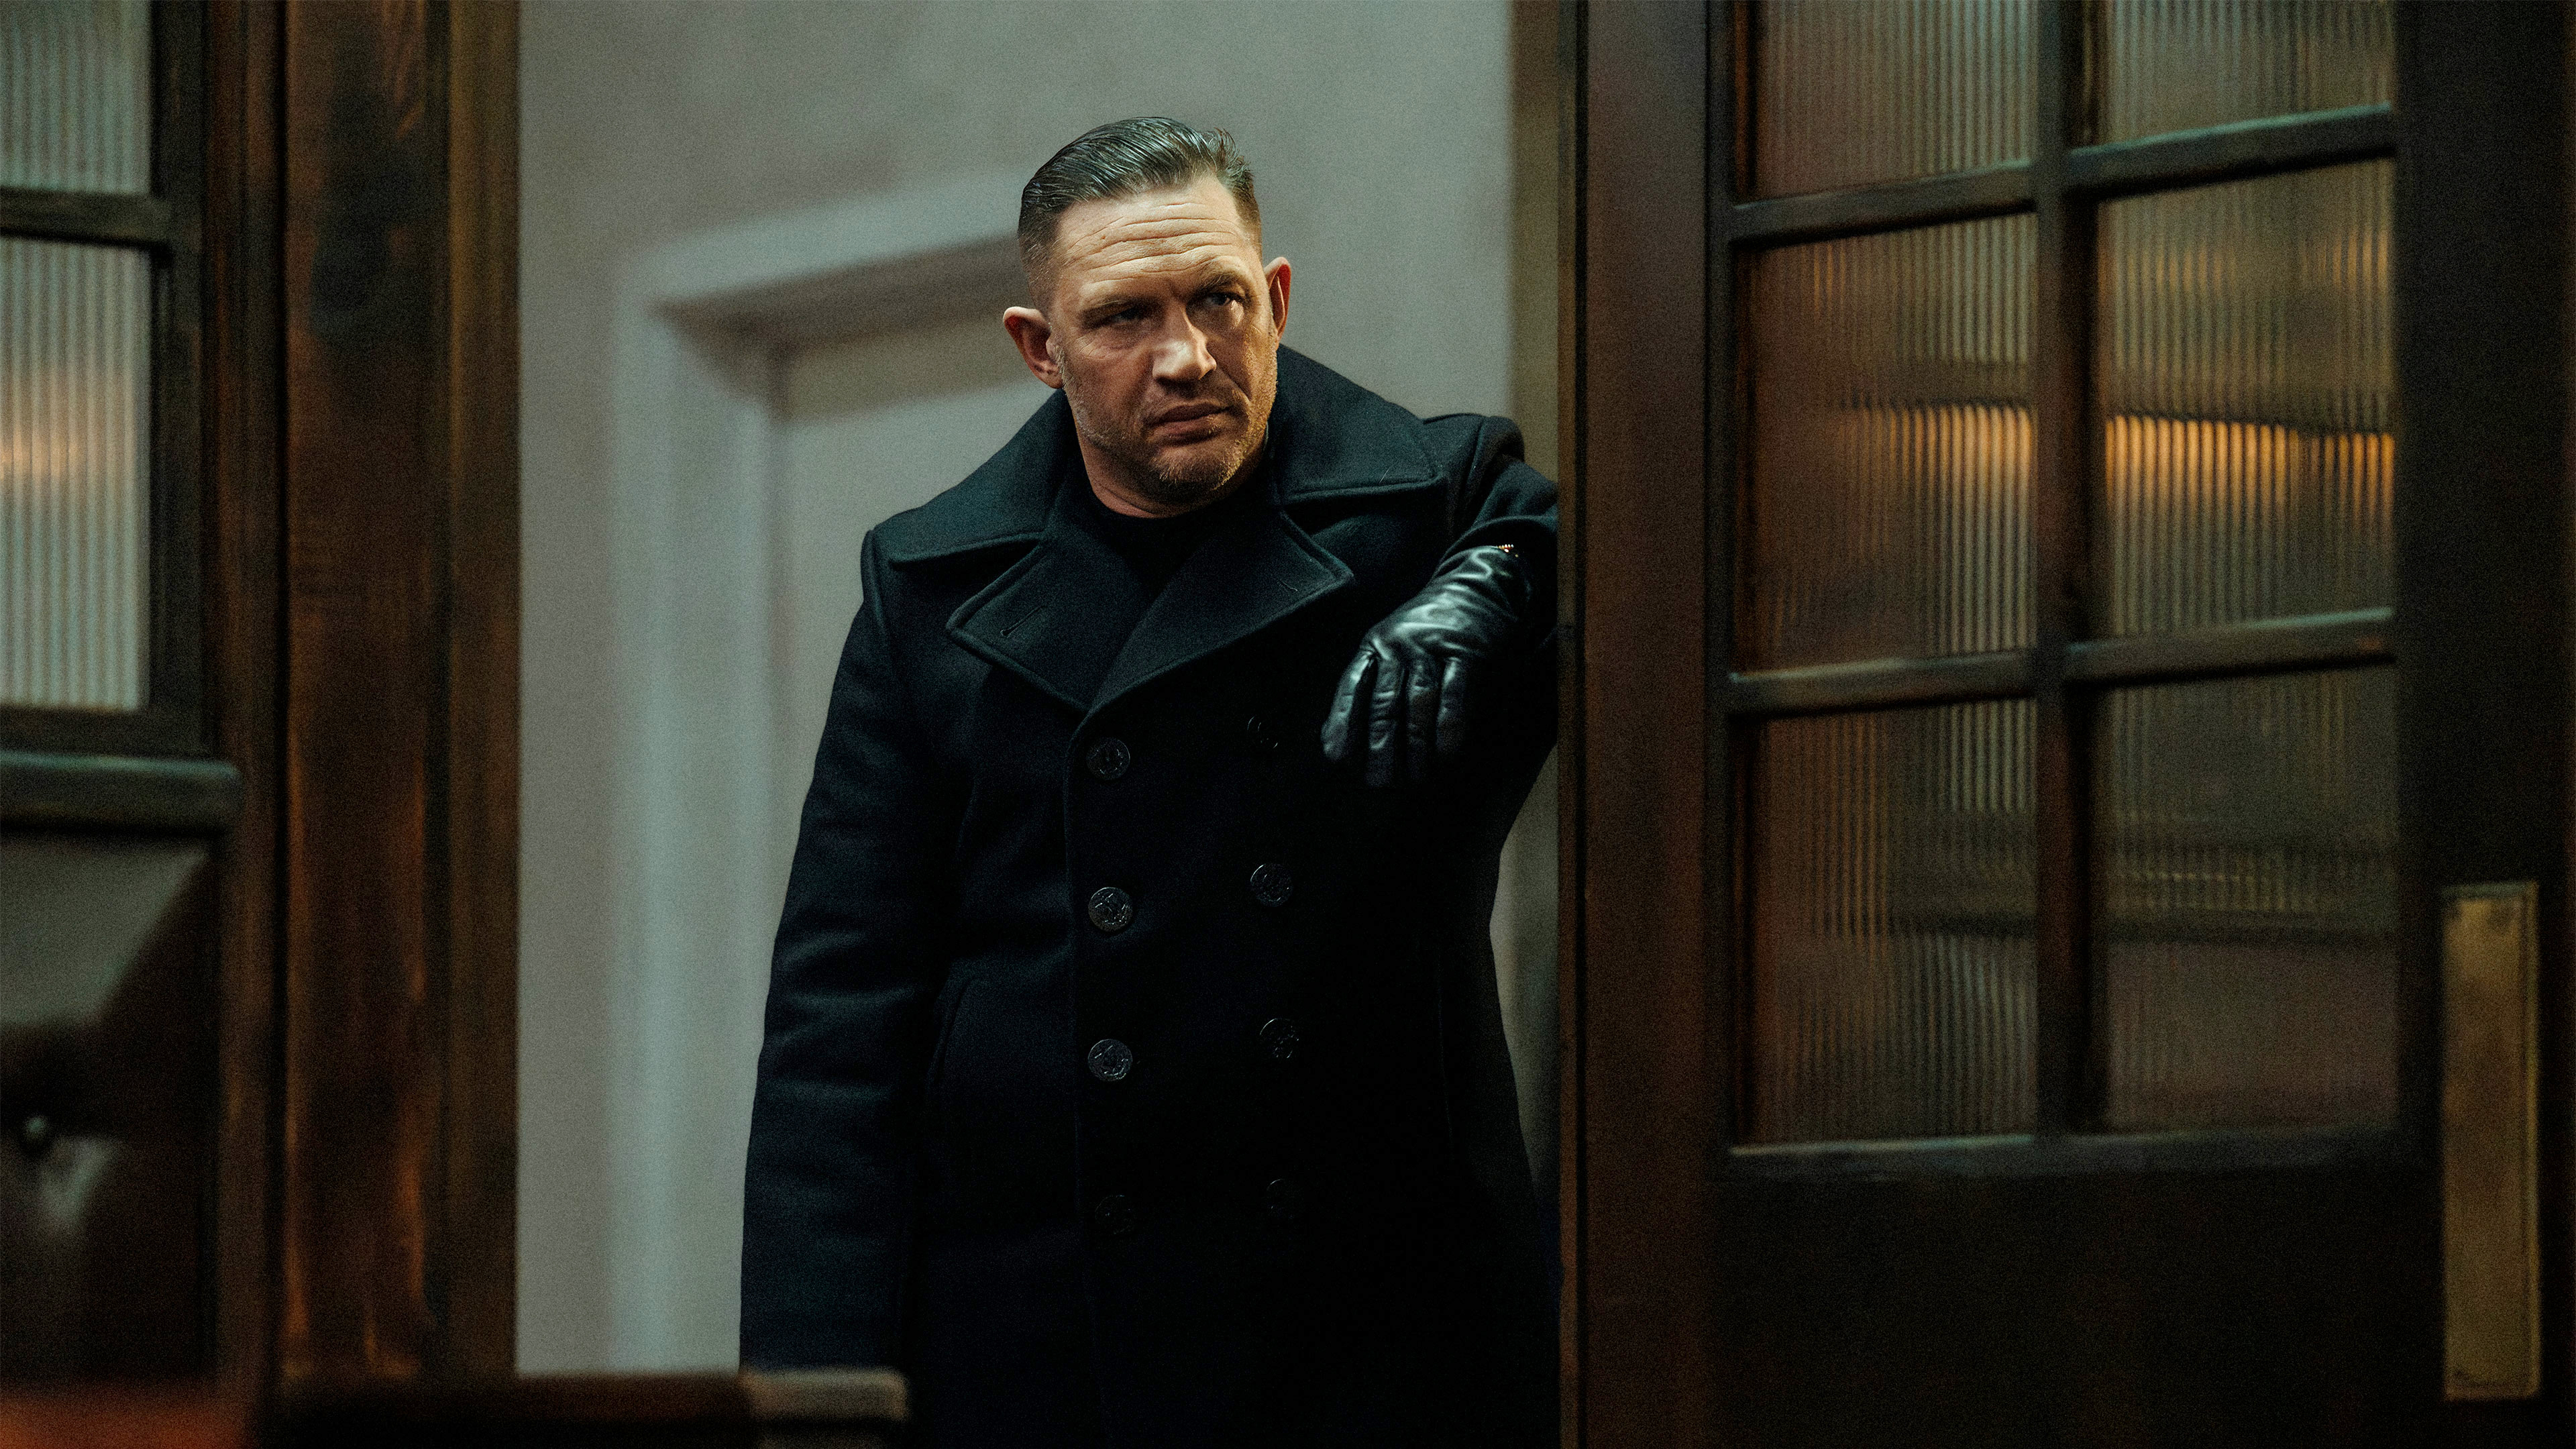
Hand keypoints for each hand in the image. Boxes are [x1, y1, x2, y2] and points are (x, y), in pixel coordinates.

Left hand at [1321, 544, 1532, 787]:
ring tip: (1415, 779)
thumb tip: (1337, 738)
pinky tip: (1446, 755)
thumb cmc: (1427, 631)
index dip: (1342, 723)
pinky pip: (1454, 696)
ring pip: (1417, 704)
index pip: (1352, 686)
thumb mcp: (1390, 648)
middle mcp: (1398, 646)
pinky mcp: (1466, 653)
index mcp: (1374, 646)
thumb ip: (1368, 686)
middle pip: (1384, 703)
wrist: (1476, 588)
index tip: (1336, 757)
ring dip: (1415, 746)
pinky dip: (1449, 728)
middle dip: (1379, 748)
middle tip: (1379, 783)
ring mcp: (1432, 648)